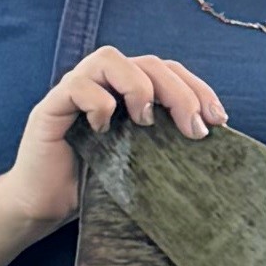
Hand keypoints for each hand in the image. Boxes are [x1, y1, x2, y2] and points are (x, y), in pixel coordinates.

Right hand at [0, 42, 227, 236]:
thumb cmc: (98, 184)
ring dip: (138, 86)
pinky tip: (104, 129)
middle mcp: (105, 84)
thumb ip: (170, 142)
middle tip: (193, 128)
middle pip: (148, 63)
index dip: (199, 89)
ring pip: (110, 59)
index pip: (171, 72)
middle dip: (179, 91)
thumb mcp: (145, 162)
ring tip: (146, 121)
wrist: (46, 206)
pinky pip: (77, 85)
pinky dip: (97, 102)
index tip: (219, 120)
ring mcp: (77, 90)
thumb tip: (215, 138)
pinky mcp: (51, 106)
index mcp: (131, 92)